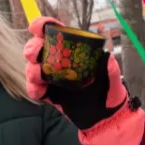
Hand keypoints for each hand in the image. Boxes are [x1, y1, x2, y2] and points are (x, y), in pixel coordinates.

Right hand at [24, 17, 144, 144]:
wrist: (105, 119)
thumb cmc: (110, 92)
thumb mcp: (113, 79)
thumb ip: (111, 68)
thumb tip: (108, 56)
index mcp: (73, 50)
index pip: (55, 32)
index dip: (43, 25)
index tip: (37, 28)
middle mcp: (59, 61)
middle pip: (38, 48)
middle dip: (32, 48)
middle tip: (34, 55)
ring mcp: (52, 78)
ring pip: (33, 68)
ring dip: (31, 69)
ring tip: (38, 76)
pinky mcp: (49, 94)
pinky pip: (34, 89)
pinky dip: (33, 88)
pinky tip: (39, 91)